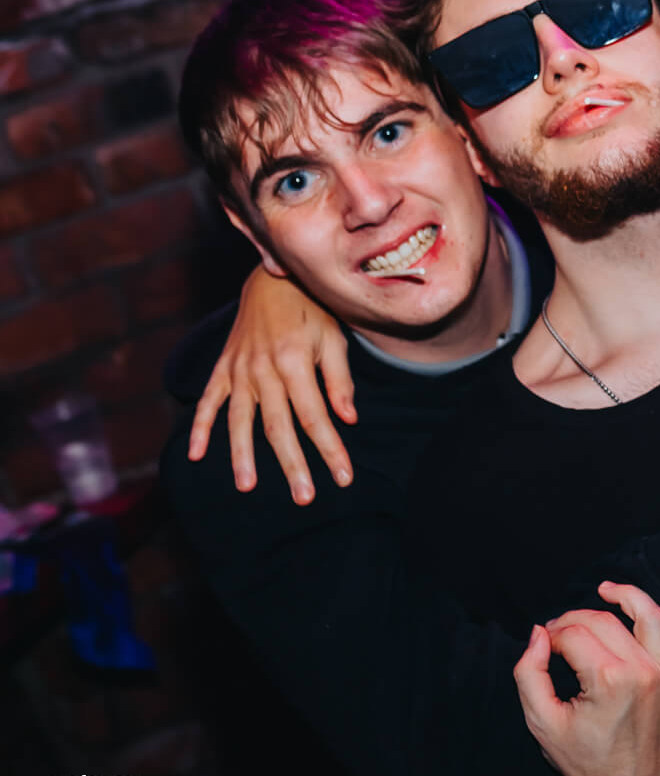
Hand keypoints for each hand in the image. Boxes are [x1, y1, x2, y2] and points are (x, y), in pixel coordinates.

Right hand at [187, 265, 354, 503]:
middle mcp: (263, 370)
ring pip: (240, 420)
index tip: (344, 477)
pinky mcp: (222, 368)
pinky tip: (195, 454)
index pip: (316, 417)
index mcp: (294, 363)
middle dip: (293, 464)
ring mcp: (238, 370)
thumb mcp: (334, 338)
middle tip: (304, 497)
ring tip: (248, 486)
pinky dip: (199, 427)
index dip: (330, 449)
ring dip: (243, 455)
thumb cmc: (311, 309)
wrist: (272, 278)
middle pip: (278, 427)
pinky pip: (207, 401)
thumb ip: (339, 380)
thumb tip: (348, 419)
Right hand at [513, 582, 659, 775]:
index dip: (551, 635)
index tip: (543, 645)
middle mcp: (646, 673)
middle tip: (560, 632)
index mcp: (609, 680)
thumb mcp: (541, 722)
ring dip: (631, 597)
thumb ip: (529, 672)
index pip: (573, 635)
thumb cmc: (582, 763)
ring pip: (653, 618)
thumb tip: (538, 633)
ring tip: (609, 591)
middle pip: (606, 622)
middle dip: (576, 620)